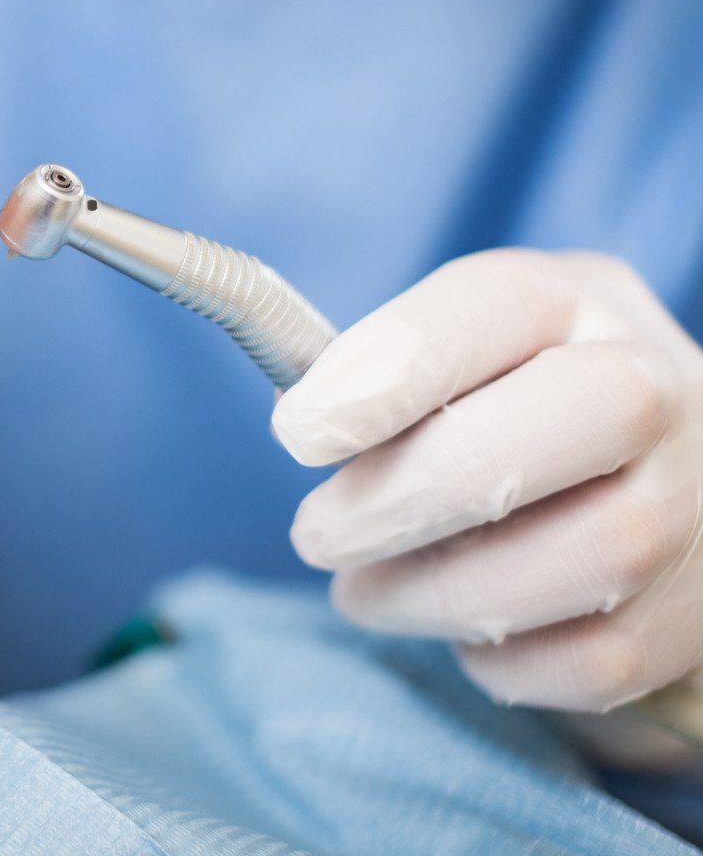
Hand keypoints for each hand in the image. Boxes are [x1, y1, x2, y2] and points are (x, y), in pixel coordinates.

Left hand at [273, 249, 702, 713]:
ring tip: (363, 591)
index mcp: (579, 302)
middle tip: (316, 535)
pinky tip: (459, 633)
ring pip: (590, 555)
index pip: (502, 301)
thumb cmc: (512, 413)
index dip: (392, 366)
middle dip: (411, 496)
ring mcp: (699, 500)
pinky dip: (503, 660)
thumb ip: (379, 375)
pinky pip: (598, 658)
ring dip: (438, 592)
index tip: (298, 433)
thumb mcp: (456, 357)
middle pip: (572, 419)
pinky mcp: (699, 615)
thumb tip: (304, 423)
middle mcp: (665, 387)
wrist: (654, 492)